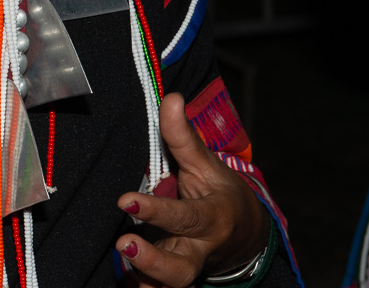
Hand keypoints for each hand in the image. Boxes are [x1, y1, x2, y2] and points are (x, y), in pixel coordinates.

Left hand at [114, 94, 270, 287]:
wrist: (247, 235)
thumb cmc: (220, 194)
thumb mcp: (206, 165)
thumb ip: (184, 137)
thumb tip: (171, 99)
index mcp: (212, 217)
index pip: (183, 215)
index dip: (155, 210)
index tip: (125, 200)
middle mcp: (200, 248)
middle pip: (181, 267)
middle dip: (153, 261)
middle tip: (123, 244)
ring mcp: (188, 268)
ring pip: (171, 285)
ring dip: (146, 279)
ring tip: (121, 265)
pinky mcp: (175, 280)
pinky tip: (126, 283)